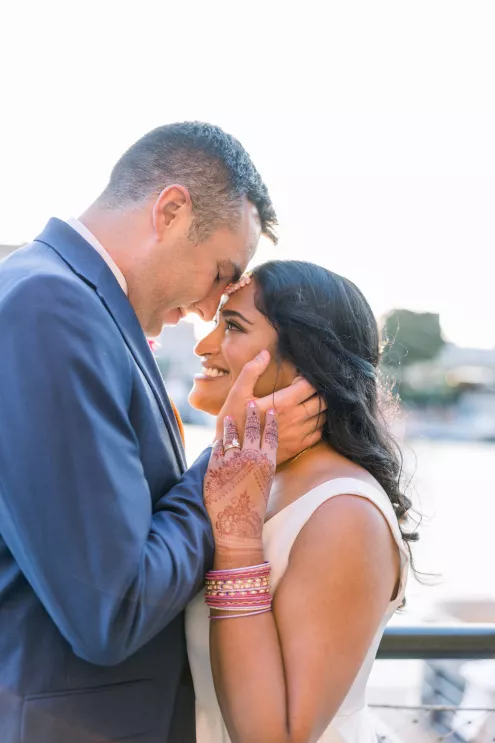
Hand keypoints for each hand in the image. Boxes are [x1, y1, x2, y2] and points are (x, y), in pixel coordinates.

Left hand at [205, 404, 276, 554]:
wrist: (237, 528)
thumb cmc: (253, 509)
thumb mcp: (266, 483)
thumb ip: (263, 464)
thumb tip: (258, 449)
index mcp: (267, 463)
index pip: (271, 435)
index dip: (270, 420)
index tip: (270, 409)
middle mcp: (251, 458)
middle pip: (251, 429)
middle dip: (252, 413)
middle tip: (250, 402)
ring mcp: (231, 461)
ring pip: (231, 435)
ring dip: (231, 424)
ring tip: (229, 416)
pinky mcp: (214, 467)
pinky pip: (216, 448)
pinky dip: (218, 443)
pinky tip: (218, 439)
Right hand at [214, 350, 326, 464]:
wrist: (233, 458)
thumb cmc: (233, 423)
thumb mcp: (236, 394)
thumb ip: (251, 371)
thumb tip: (265, 353)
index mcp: (283, 403)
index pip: (309, 385)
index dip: (307, 378)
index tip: (298, 377)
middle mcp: (295, 419)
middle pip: (321, 400)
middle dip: (317, 391)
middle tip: (306, 389)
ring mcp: (299, 435)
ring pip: (322, 417)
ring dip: (319, 408)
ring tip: (308, 402)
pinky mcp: (299, 447)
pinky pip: (318, 433)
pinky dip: (317, 425)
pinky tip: (307, 420)